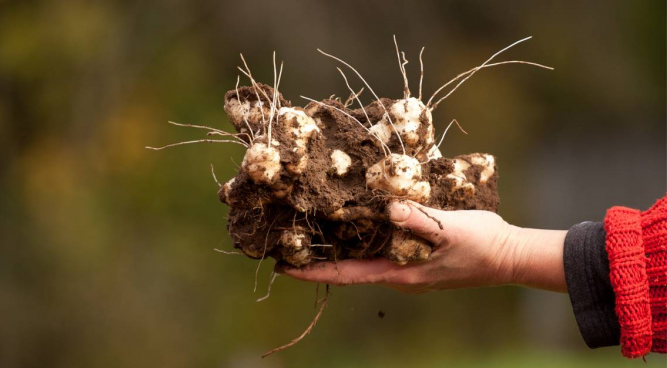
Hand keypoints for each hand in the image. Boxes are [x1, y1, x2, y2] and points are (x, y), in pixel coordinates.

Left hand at [280, 201, 566, 292]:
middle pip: (350, 269)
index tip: (285, 266)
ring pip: (365, 259)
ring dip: (340, 248)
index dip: (314, 272)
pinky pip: (382, 251)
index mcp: (399, 273)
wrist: (509, 256)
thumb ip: (418, 219)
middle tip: (291, 242)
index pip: (347, 276)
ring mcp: (408, 269)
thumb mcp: (450, 229)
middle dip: (321, 258)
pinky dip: (364, 239)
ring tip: (316, 231)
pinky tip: (360, 222)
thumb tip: (388, 208)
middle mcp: (398, 275)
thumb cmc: (481, 244)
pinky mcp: (417, 259)